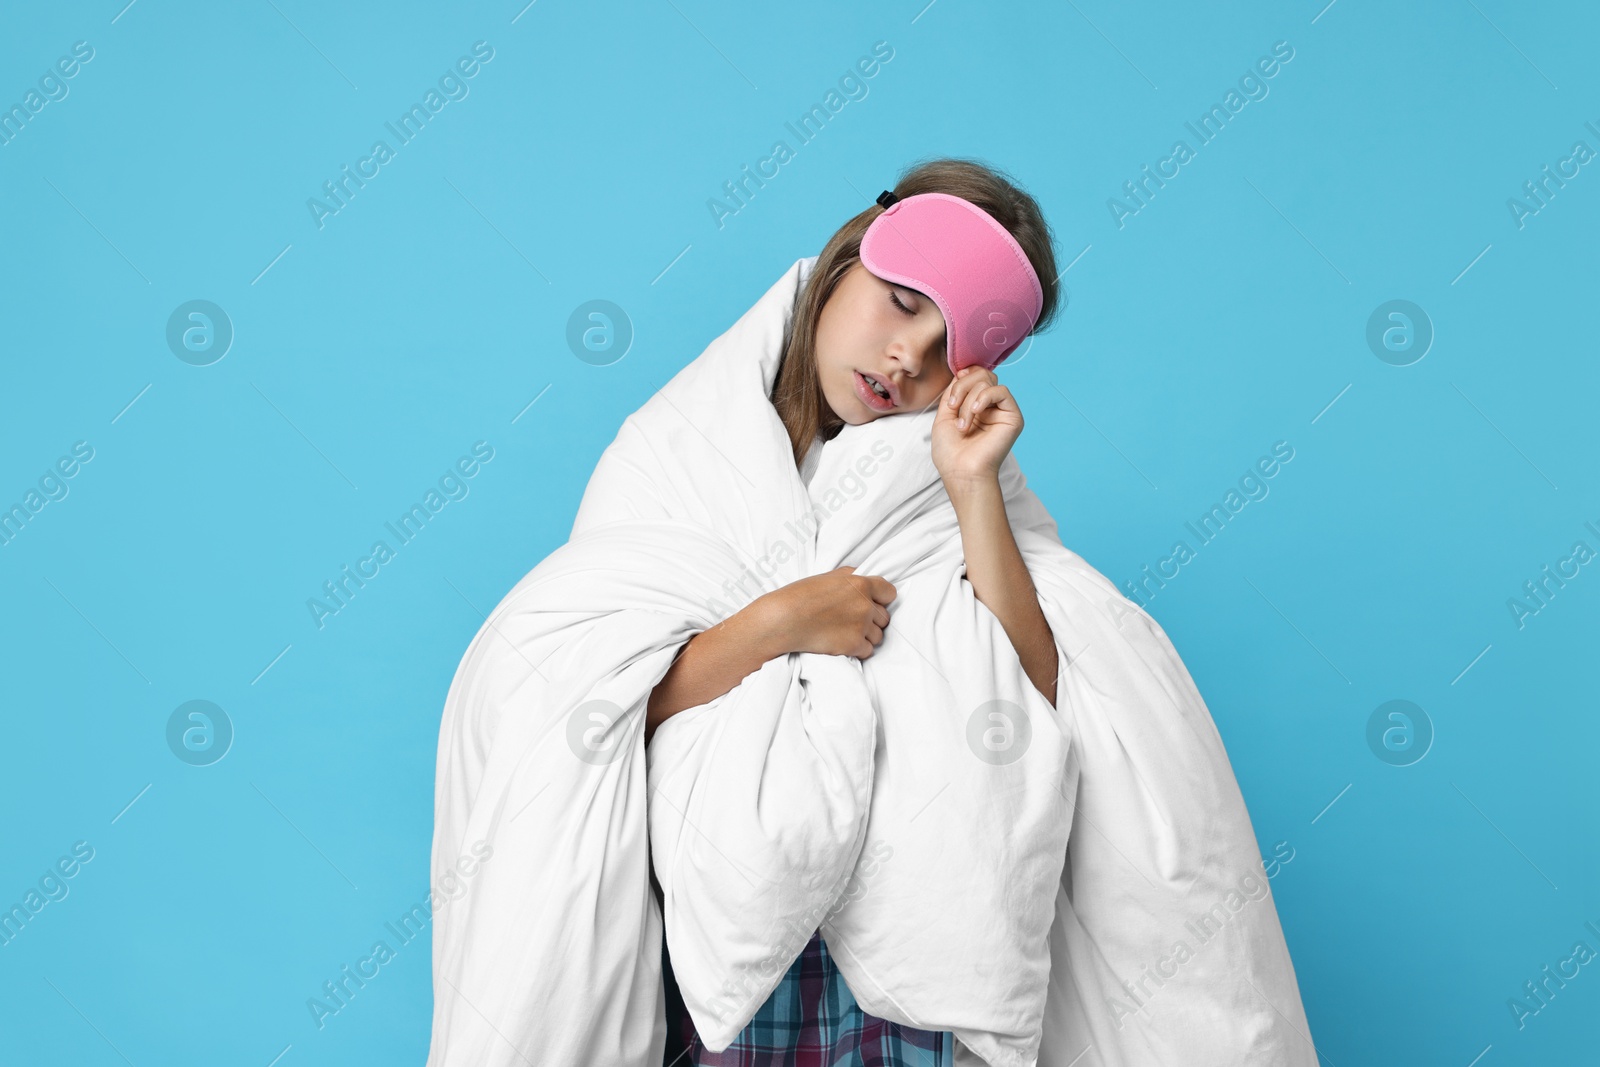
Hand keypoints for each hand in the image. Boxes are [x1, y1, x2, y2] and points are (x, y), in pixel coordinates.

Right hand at [752, 566, 896, 658]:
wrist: (784, 620)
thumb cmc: (801, 595)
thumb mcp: (829, 576)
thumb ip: (853, 577)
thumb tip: (866, 578)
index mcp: (861, 584)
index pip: (890, 593)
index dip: (881, 599)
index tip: (872, 603)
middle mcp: (865, 605)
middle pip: (884, 617)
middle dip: (872, 619)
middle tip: (852, 620)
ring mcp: (861, 626)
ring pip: (878, 636)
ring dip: (866, 636)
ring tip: (845, 632)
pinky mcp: (853, 645)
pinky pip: (867, 651)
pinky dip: (857, 649)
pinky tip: (841, 642)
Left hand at [931, 365, 1022, 489]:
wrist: (960, 472)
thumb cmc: (950, 452)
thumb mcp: (944, 415)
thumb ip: (954, 391)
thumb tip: (963, 371)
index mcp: (975, 406)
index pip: (975, 377)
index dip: (964, 376)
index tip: (952, 387)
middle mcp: (991, 407)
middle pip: (982, 375)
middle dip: (962, 387)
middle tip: (952, 407)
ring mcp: (1002, 411)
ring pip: (987, 382)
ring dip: (968, 400)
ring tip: (962, 423)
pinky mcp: (1013, 417)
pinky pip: (1001, 391)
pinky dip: (983, 398)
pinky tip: (975, 413)